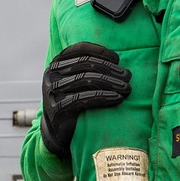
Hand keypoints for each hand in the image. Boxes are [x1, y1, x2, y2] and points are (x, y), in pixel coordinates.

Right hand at [41, 42, 131, 157]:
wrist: (57, 131)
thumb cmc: (72, 101)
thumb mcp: (74, 80)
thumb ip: (87, 68)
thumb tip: (117, 60)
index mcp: (56, 63)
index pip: (79, 49)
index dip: (100, 51)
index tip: (117, 59)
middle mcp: (52, 75)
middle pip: (86, 64)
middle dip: (110, 69)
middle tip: (128, 76)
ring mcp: (53, 91)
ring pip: (86, 79)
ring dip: (111, 82)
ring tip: (126, 88)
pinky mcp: (57, 108)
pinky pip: (84, 99)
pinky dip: (104, 97)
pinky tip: (117, 98)